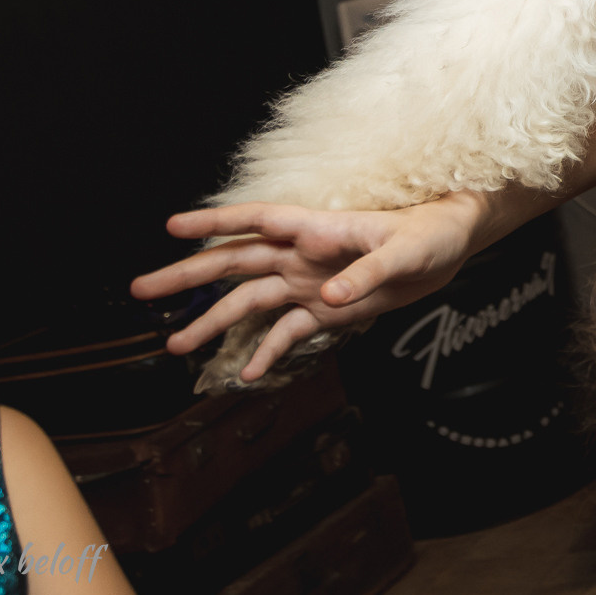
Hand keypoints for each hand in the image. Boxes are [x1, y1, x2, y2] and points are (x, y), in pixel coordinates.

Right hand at [129, 195, 486, 381]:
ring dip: (213, 323)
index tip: (172, 226)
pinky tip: (247, 374)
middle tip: (142, 289)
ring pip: (249, 301)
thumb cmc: (431, 234)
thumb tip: (329, 299)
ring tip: (175, 345)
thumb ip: (366, 274)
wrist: (453, 247)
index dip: (214, 222)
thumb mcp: (405, 253)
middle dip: (187, 276)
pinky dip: (266, 351)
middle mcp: (302, 255)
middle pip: (234, 263)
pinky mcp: (326, 309)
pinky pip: (287, 332)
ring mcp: (309, 282)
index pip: (255, 221)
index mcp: (316, 229)